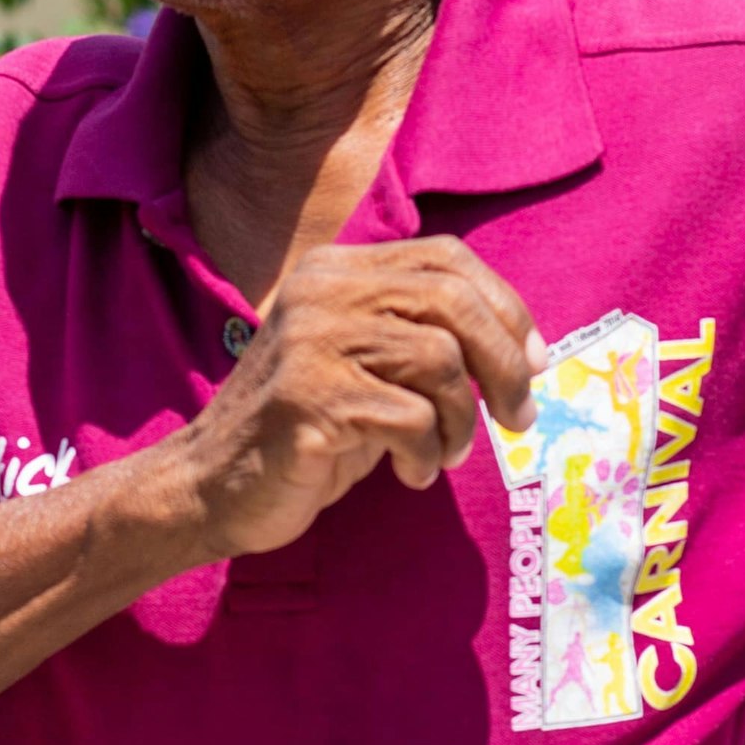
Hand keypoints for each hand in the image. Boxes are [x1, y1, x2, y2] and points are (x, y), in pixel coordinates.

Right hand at [175, 238, 543, 558]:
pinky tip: (409, 474)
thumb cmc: (304, 431)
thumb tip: (522, 348)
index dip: (504, 307)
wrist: (211, 486)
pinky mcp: (310, 397)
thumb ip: (417, 336)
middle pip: (452, 301)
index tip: (533, 361)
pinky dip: (426, 454)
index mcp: (336, 270)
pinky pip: (410, 418)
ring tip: (444, 454)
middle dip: (504, 365)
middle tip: (518, 418)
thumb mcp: (362, 363)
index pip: (446, 258)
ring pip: (439, 361)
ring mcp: (312, 340)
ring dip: (461, 421)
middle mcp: (322, 291)